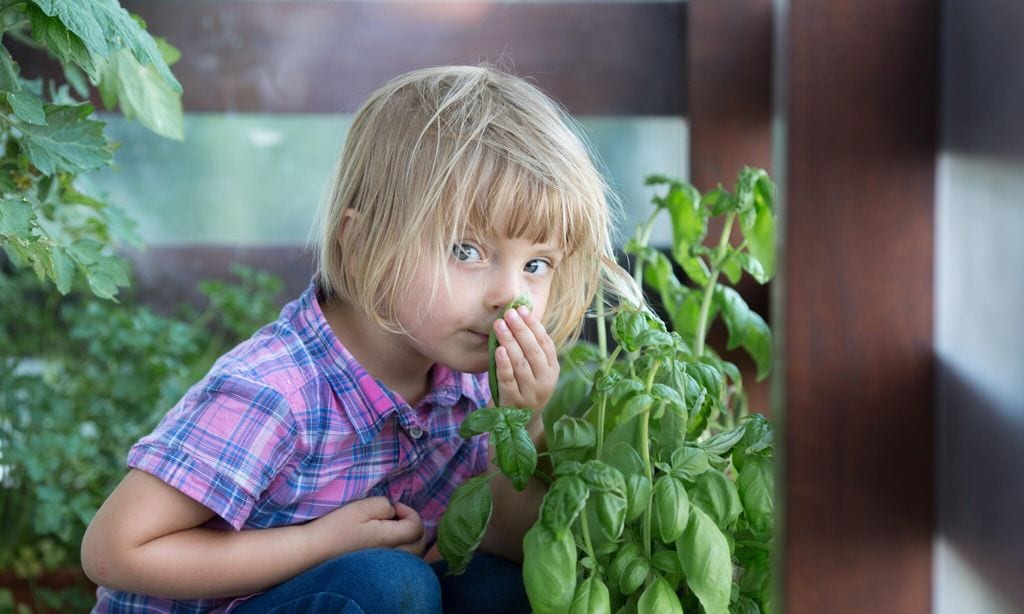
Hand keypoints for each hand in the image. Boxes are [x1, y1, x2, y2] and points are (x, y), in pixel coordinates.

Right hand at [308, 497, 424, 556]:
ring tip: (390, 526)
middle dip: (413, 525)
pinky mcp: (376, 569)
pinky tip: (384, 538)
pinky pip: (400, 560)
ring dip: (408, 537)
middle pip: (419, 543)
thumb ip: (383, 505)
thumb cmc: (336, 527)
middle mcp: (392, 556)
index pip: (417, 527)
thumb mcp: (361, 507)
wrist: (314, 550)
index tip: (392, 506)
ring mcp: (384, 565)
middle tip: (396, 515)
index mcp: (390, 540)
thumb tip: (392, 511)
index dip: (409, 511)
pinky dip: (401, 548)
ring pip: (411, 554)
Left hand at [491, 305, 558, 410]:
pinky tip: (499, 350)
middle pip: (533, 351)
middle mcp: (545, 381)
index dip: (534, 325)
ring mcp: (530, 393)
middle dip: (521, 329)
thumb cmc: (524, 387)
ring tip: (499, 325)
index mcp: (552, 370)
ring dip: (510, 341)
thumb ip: (529, 348)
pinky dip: (504, 364)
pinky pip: (509, 380)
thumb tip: (519, 315)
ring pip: (521, 363)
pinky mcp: (514, 402)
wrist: (519, 423)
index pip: (545, 343)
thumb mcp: (534, 370)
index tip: (522, 309)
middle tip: (509, 313)